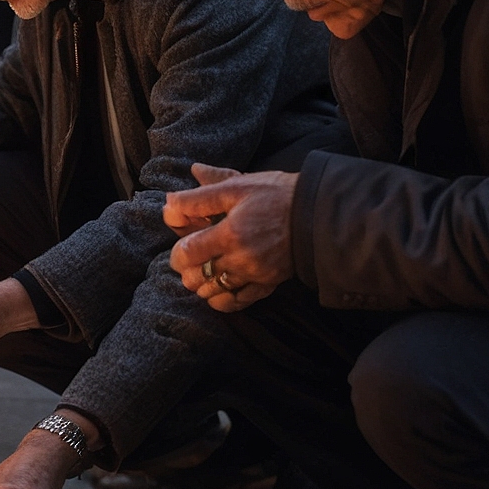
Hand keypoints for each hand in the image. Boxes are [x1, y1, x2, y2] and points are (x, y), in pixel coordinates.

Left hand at [164, 164, 298, 310]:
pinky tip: (217, 292)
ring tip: (203, 272)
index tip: (180, 246)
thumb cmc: (277, 195)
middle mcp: (240, 260)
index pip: (187, 253)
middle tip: (190, 259)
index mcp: (229, 233)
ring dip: (202, 284)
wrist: (318, 213)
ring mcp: (254, 275)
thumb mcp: (238, 186)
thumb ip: (201, 196)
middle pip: (197, 277)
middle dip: (187, 270)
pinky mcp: (268, 284)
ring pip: (213, 292)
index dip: (177, 252)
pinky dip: (222, 300)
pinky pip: (238, 302)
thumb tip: (170, 201)